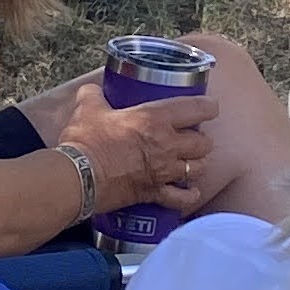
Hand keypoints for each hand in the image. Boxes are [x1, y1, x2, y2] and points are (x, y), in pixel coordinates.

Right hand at [58, 85, 218, 204]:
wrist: (78, 177)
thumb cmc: (85, 141)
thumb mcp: (88, 108)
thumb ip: (93, 95)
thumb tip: (91, 90)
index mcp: (154, 119)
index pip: (195, 109)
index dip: (209, 106)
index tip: (211, 106)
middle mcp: (166, 145)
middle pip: (203, 142)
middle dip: (202, 139)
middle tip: (193, 136)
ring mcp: (163, 171)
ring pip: (197, 168)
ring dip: (198, 164)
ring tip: (192, 160)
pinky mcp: (154, 193)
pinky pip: (181, 198)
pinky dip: (188, 196)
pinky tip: (191, 192)